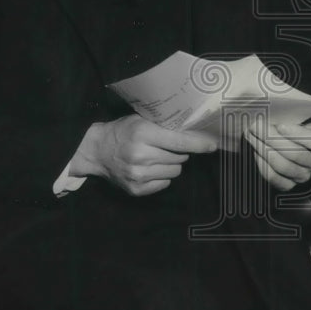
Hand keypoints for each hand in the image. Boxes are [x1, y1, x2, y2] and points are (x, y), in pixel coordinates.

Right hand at [70, 115, 216, 195]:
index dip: (198, 144)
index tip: (213, 145)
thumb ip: (165, 125)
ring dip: (171, 164)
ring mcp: (138, 175)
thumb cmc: (123, 131)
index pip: (179, 141)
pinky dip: (162, 176)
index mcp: (143, 134)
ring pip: (175, 172)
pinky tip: (150, 168)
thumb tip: (195, 131)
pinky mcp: (136, 189)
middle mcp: (141, 155)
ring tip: (157, 157)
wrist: (97, 150)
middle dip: (179, 152)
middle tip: (166, 146)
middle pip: (180, 158)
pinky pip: (164, 183)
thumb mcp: (142, 120)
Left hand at [244, 116, 310, 190]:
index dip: (299, 134)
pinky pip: (274, 178)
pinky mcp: (289, 184)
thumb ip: (291, 114)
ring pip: (284, 166)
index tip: (281, 125)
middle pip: (297, 154)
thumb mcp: (298, 115)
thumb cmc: (294, 123)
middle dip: (273, 139)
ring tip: (252, 136)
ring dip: (264, 150)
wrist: (289, 138)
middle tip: (256, 126)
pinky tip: (256, 151)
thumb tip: (272, 112)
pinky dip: (262, 164)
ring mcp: (304, 175)